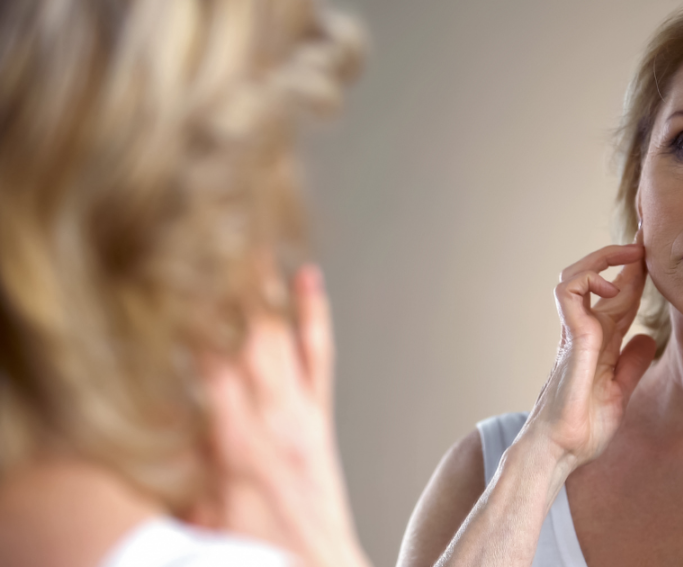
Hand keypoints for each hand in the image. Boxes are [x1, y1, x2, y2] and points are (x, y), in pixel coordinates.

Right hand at [189, 265, 369, 566]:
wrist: (318, 565)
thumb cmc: (255, 548)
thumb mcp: (197, 513)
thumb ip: (173, 469)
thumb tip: (144, 433)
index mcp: (236, 443)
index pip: (211, 365)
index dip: (193, 322)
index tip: (175, 284)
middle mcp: (274, 418)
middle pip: (249, 338)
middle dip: (230, 288)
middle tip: (213, 241)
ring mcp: (301, 412)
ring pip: (283, 336)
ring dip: (267, 290)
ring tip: (253, 243)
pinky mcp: (320, 415)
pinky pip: (320, 354)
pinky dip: (314, 314)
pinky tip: (308, 279)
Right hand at [519, 238, 656, 470]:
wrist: (561, 451)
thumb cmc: (582, 428)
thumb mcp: (619, 392)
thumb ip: (631, 365)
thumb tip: (648, 339)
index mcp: (599, 342)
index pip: (619, 296)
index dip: (635, 272)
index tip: (653, 253)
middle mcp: (585, 331)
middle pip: (599, 278)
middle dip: (622, 253)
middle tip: (646, 238)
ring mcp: (574, 333)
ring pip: (575, 276)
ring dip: (601, 259)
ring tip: (630, 256)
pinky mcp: (570, 339)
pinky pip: (567, 293)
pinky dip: (588, 280)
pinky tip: (611, 288)